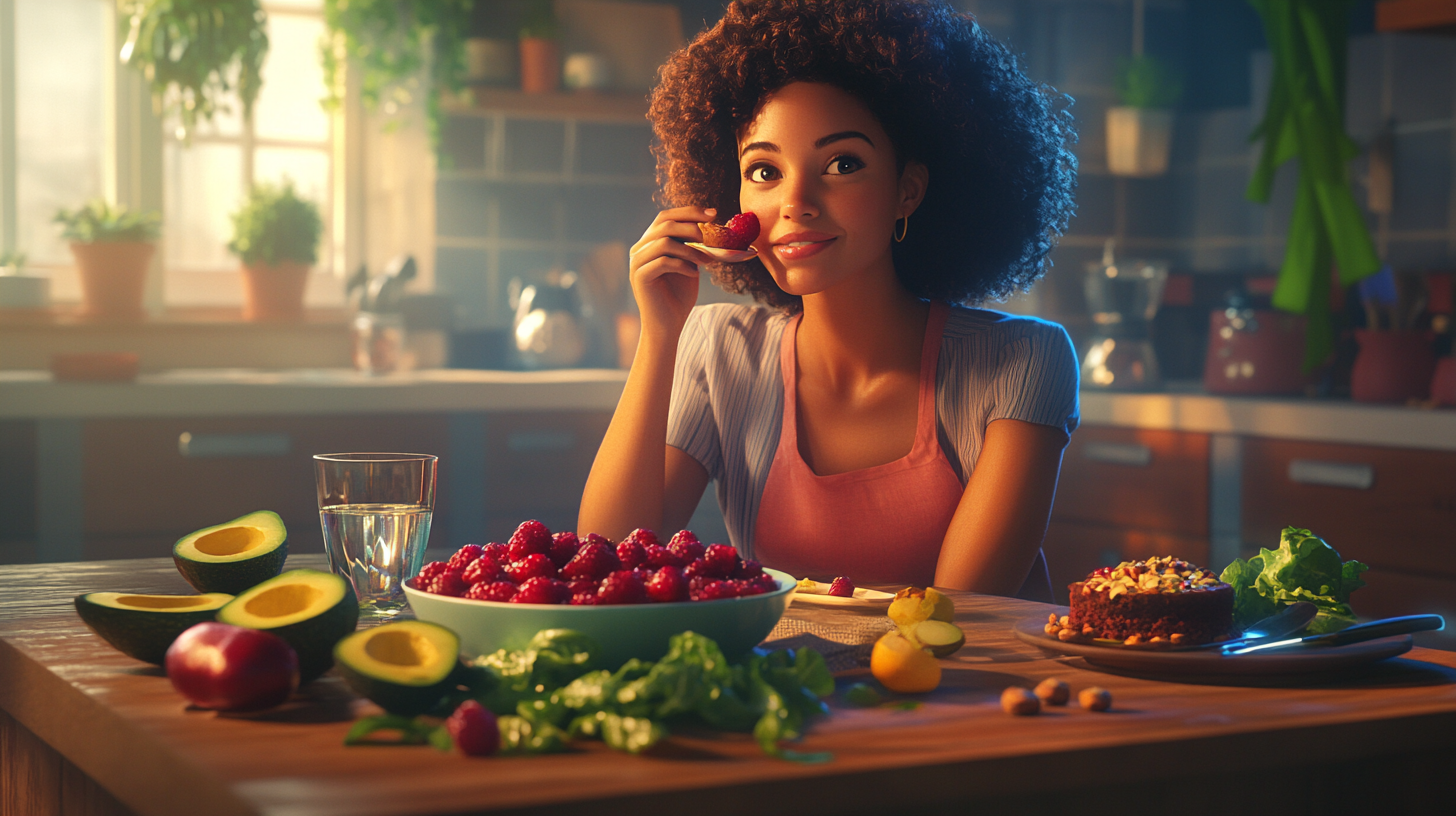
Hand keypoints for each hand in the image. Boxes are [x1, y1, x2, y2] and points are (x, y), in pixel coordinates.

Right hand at [629, 206, 714, 340]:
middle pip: (664, 224)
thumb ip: (691, 245)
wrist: (668, 325)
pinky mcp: (640, 277)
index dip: (689, 212)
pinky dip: (683, 265)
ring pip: (664, 242)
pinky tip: (694, 273)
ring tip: (705, 261)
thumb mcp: (689, 264)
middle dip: (690, 226)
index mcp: (649, 243)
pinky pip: (663, 261)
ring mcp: (637, 263)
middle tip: (707, 238)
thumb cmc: (679, 296)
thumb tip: (709, 225)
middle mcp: (639, 249)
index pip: (665, 217)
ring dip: (690, 250)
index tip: (713, 214)